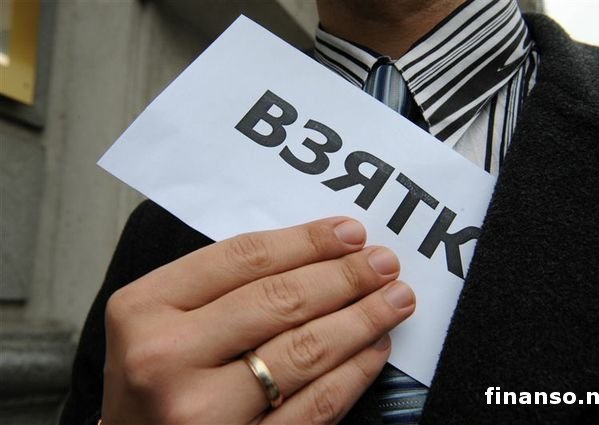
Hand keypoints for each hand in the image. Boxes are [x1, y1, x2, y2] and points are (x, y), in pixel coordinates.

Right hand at [102, 217, 414, 423]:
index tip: (350, 232)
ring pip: (304, 352)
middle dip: (344, 277)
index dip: (306, 241)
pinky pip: (314, 406)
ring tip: (394, 299)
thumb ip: (221, 285)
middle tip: (384, 263)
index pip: (242, 258)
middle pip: (279, 301)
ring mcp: (202, 412)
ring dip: (361, 319)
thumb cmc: (152, 377)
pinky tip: (374, 347)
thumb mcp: (160, 318)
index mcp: (143, 309)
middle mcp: (166, 359)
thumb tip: (317, 254)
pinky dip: (353, 373)